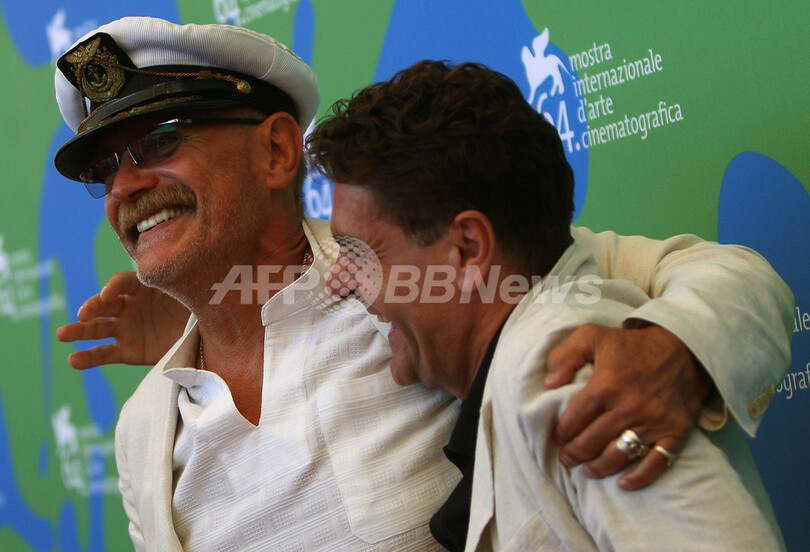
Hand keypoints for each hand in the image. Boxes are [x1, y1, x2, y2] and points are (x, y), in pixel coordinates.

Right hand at [56, 271, 188, 368]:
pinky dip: (88, 358)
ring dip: (79, 331)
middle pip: (105, 303)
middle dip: (92, 307)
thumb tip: (182, 279)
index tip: (109, 292)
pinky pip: (104, 354)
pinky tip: (73, 360)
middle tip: (82, 314)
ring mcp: (126, 328)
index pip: (122, 282)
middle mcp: (130, 306)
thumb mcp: (192, 293)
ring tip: (63, 335)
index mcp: (144, 287)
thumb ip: (179, 288)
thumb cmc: (199, 308)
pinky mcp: (127, 350)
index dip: (114, 286)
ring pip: (98, 328)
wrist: (207, 337)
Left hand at [545, 323, 712, 489]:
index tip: (558, 436)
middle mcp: (628, 406)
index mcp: (605, 384)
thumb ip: (564, 355)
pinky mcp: (675, 432)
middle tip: (567, 458)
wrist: (683, 348)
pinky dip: (639, 478)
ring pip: (618, 456)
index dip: (561, 432)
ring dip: (598, 468)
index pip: (573, 420)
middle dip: (574, 453)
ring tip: (587, 470)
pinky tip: (623, 484)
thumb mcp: (591, 335)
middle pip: (591, 442)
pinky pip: (656, 463)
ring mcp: (653, 422)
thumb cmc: (631, 344)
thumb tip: (549, 383)